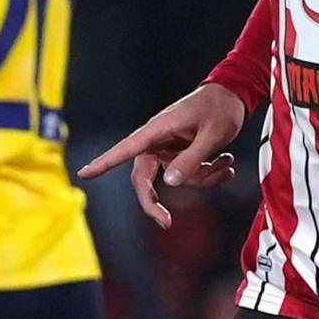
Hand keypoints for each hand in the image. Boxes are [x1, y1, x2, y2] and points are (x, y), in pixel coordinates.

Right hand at [79, 83, 246, 228]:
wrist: (233, 96)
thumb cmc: (220, 108)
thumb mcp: (212, 134)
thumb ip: (191, 158)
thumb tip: (169, 182)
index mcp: (157, 130)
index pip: (125, 149)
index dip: (104, 162)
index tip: (84, 173)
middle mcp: (158, 142)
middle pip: (144, 179)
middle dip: (155, 201)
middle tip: (166, 222)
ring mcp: (169, 149)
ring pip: (175, 179)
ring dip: (203, 177)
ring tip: (225, 162)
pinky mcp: (181, 154)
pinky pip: (188, 174)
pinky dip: (208, 173)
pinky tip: (226, 163)